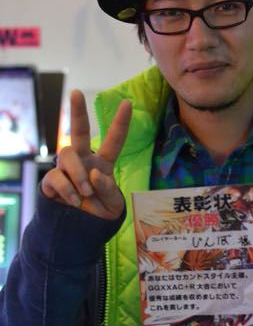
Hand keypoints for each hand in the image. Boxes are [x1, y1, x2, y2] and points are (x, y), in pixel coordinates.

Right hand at [41, 89, 131, 219]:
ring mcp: (67, 170)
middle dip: (77, 112)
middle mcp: (84, 161)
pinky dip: (67, 189)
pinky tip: (74, 200)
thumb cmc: (100, 213)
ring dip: (78, 173)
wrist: (81, 232)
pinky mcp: (52, 182)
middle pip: (79, 131)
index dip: (120, 123)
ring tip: (85, 192)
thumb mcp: (114, 204)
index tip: (127, 103)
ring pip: (67, 154)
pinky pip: (56, 176)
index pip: (114, 141)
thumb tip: (94, 173)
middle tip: (76, 93)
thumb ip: (109, 188)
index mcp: (103, 163)